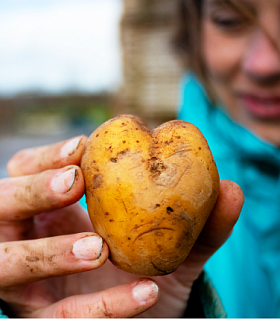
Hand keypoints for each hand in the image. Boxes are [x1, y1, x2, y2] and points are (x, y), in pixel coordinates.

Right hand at [0, 135, 243, 317]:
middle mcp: (27, 241)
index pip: (23, 170)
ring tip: (98, 247)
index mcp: (49, 210)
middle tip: (73, 180)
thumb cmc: (144, 269)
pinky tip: (145, 291)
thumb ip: (198, 223)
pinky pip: (62, 316)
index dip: (45, 158)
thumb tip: (232, 190)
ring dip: (51, 251)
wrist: (143, 313)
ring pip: (11, 264)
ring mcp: (27, 286)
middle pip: (1, 209)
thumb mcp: (170, 245)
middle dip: (30, 190)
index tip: (81, 146)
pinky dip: (102, 304)